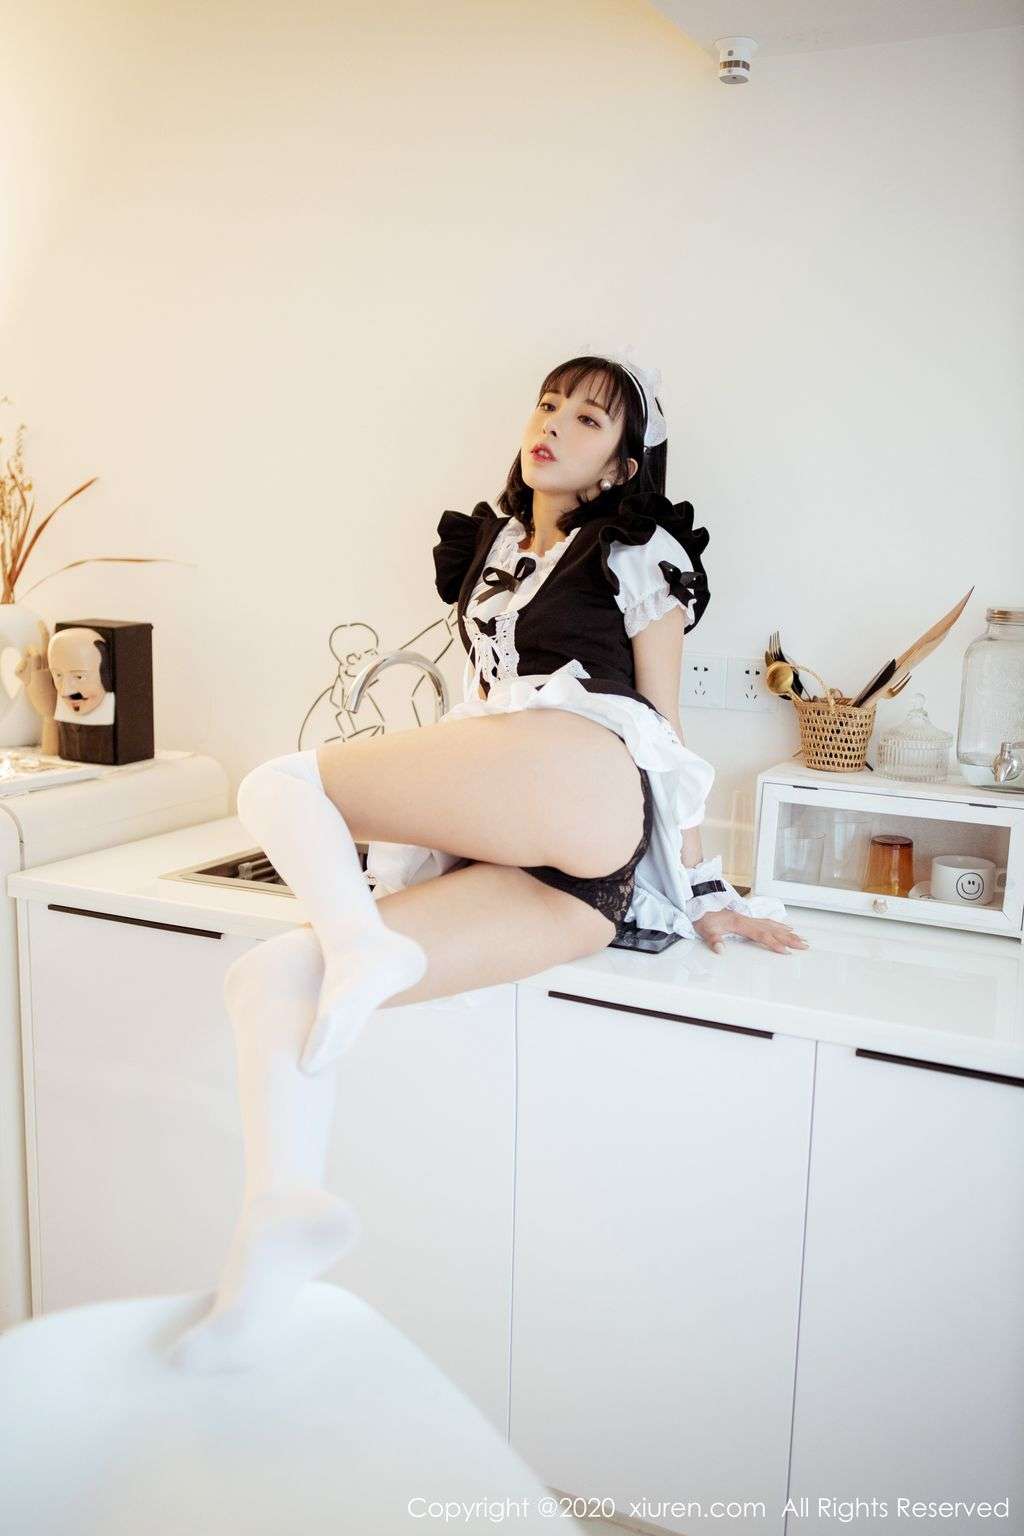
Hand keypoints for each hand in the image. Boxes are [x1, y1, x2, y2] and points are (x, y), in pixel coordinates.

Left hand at [693, 908, 809, 955]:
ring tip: (800, 938)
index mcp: (739, 923)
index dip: (774, 943)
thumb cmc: (702, 915)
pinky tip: (785, 927)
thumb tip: (721, 950)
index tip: (786, 951)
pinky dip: (778, 924)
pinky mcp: (746, 918)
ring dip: (787, 932)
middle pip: (772, 929)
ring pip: (772, 924)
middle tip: (804, 945)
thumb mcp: (704, 929)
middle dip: (789, 938)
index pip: (761, 934)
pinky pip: (767, 921)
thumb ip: (713, 940)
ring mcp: (748, 917)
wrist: (697, 901)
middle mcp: (747, 919)